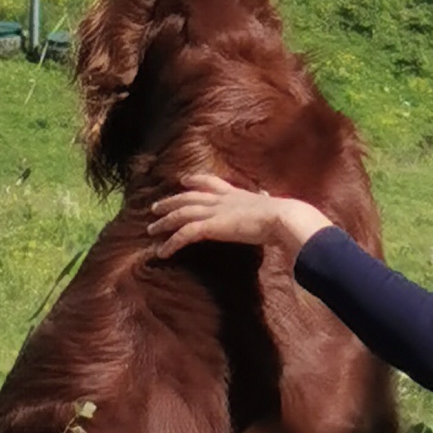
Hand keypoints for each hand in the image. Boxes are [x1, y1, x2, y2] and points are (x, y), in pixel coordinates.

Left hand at [140, 168, 331, 259]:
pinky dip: (171, 242)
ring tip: (150, 229)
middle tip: (154, 206)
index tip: (183, 180)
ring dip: (164, 222)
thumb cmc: (281, 214)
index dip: (195, 181)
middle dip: (171, 201)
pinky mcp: (211, 226)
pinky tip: (161, 252)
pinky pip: (184, 234)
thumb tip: (268, 195)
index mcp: (235, 194)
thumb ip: (265, 200)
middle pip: (188, 197)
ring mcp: (215, 211)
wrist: (282, 217)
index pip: (210, 182)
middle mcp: (221, 199)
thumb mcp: (270, 203)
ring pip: (181, 213)